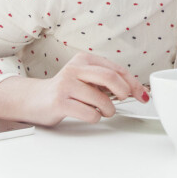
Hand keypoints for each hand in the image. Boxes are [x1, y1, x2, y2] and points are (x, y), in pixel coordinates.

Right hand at [0, 52, 148, 126]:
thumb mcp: (85, 79)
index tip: (143, 95)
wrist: (33, 99)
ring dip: (108, 110)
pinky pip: (90, 113)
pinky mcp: (60, 102)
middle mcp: (75, 69)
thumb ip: (105, 81)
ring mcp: (67, 85)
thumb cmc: (64, 91)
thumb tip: (134, 90)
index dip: (134, 83)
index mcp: (85, 60)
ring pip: (102, 99)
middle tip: (124, 100)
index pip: (116, 69)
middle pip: (111, 77)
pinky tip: (88, 114)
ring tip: (102, 110)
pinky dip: (95, 117)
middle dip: (125, 91)